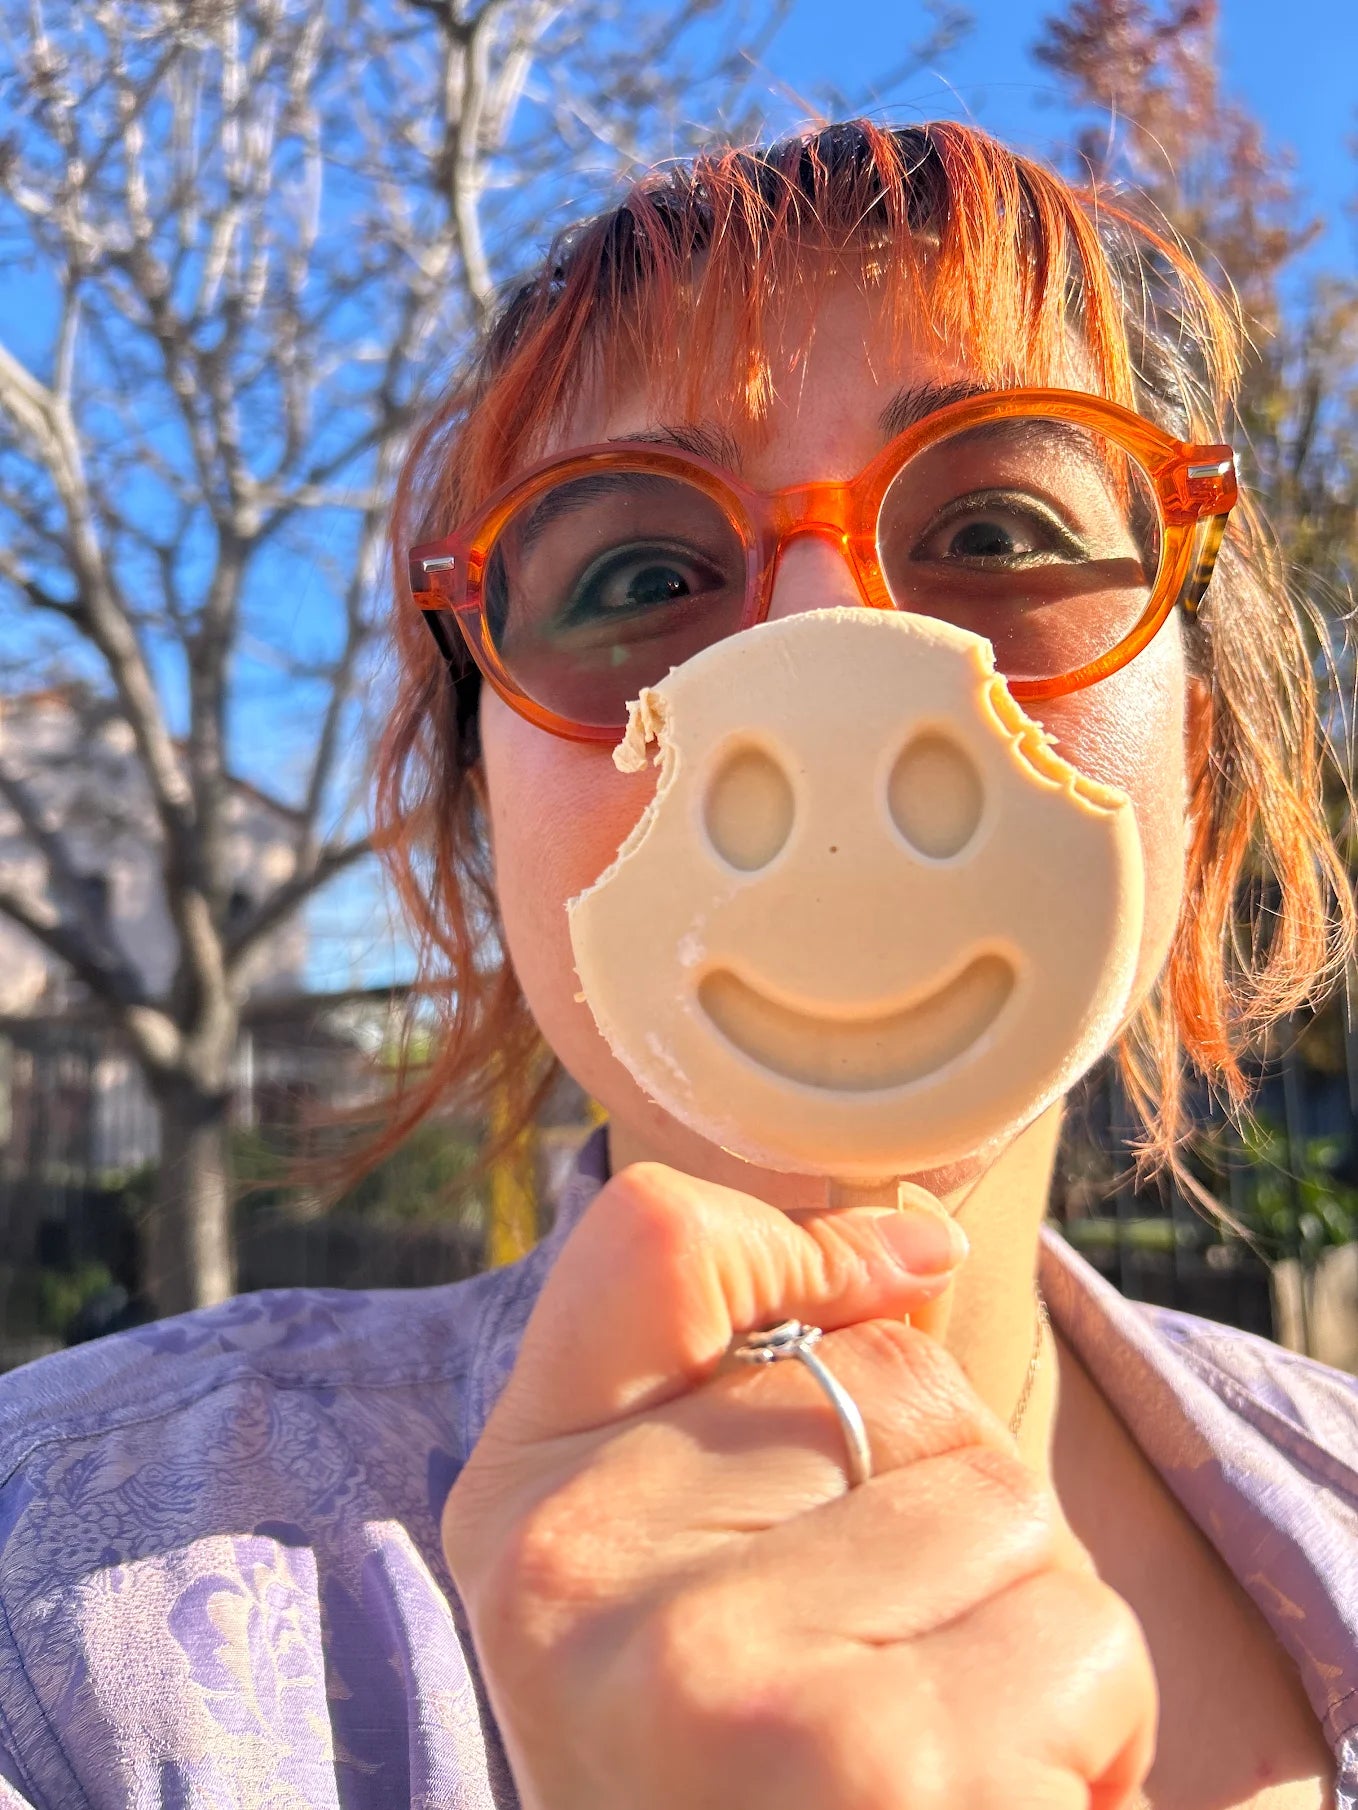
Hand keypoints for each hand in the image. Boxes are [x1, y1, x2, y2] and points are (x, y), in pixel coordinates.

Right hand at [442, 1163, 1155, 1809]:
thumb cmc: (741, 1773)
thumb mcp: (673, 1578)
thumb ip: (743, 1388)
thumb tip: (918, 1240)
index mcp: (523, 1516)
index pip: (651, 1238)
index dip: (798, 1247)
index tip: (883, 1293)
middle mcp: (584, 1586)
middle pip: (896, 1382)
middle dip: (945, 1512)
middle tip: (870, 1672)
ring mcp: (724, 1683)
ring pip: (1014, 1511)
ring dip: (1027, 1634)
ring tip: (929, 1756)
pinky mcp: (879, 1773)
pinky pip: (1081, 1639)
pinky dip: (1084, 1733)